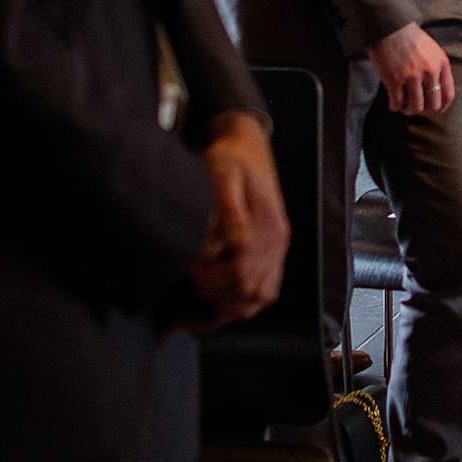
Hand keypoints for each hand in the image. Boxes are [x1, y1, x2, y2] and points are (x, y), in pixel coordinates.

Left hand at [184, 112, 290, 328]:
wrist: (248, 147)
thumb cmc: (230, 160)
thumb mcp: (223, 174)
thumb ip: (228, 210)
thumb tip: (228, 245)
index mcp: (268, 226)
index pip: (242, 272)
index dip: (210, 277)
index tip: (186, 266)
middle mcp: (277, 244)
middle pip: (249, 293)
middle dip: (211, 295)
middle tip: (184, 281)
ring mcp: (276, 252)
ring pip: (255, 301)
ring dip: (222, 311)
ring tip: (187, 314)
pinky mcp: (270, 255)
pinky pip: (259, 294)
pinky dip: (233, 309)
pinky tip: (207, 311)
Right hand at [367, 23, 453, 115]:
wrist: (390, 26)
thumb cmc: (410, 37)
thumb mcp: (433, 50)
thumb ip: (437, 68)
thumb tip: (437, 91)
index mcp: (442, 64)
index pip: (449, 95)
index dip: (442, 106)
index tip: (435, 110)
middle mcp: (430, 72)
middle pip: (433, 105)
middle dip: (425, 110)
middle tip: (417, 108)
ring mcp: (412, 77)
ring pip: (416, 107)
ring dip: (409, 110)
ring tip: (403, 107)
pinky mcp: (395, 80)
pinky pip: (397, 103)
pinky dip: (395, 106)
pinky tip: (392, 104)